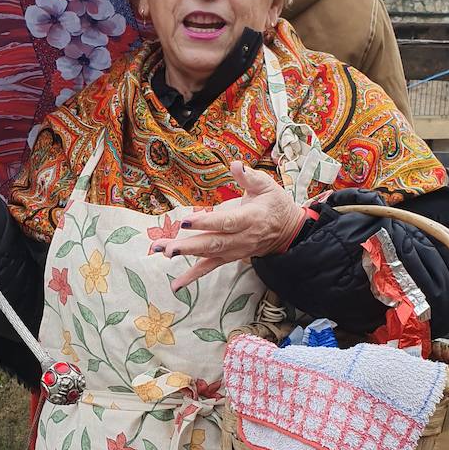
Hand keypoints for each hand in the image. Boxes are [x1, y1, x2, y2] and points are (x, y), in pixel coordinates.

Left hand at [150, 161, 305, 291]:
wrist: (287, 231)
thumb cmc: (274, 204)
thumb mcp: (268, 186)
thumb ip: (250, 177)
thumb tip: (236, 164)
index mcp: (250, 218)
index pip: (225, 222)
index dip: (205, 222)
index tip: (185, 221)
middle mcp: (241, 238)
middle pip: (212, 243)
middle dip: (187, 246)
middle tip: (166, 247)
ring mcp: (234, 250)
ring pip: (207, 254)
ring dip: (184, 254)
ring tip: (161, 251)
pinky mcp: (229, 257)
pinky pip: (209, 267)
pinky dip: (192, 276)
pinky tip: (176, 285)